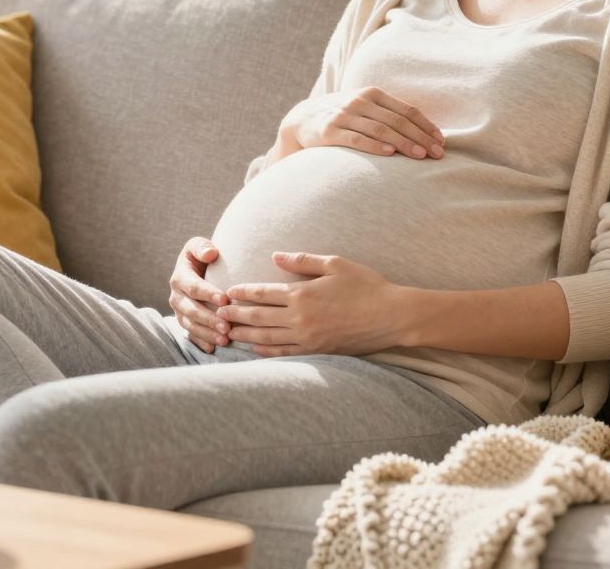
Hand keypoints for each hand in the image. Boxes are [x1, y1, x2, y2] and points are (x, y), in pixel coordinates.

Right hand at [168, 236, 228, 353]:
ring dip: (207, 333)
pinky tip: (213, 348)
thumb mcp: (198, 246)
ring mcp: (179, 312)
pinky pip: (191, 335)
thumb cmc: (201, 256)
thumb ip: (202, 247)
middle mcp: (176, 296)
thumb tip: (210, 253)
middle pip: (191, 310)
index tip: (225, 300)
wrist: (197, 269)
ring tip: (224, 340)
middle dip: (208, 319)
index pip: (193, 287)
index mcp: (179, 277)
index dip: (208, 294)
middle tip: (226, 327)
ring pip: (190, 325)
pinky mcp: (185, 322)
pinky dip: (201, 342)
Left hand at [215, 252, 405, 356]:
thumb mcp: (335, 264)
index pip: (263, 293)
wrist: (391, 316)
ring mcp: (308, 337)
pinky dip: (266, 351)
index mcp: (303, 294)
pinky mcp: (317, 352)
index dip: (242, 293)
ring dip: (245, 335)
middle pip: (259, 317)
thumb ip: (302, 261)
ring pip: (267, 338)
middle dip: (236, 315)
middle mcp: (300, 318)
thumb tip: (275, 256)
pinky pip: (285, 353)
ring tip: (228, 333)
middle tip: (218, 314)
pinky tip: (255, 348)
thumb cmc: (366, 286)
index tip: (227, 292)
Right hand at [280, 86, 445, 160]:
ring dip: (403, 143)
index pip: (406, 110)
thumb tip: (425, 133)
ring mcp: (343, 115)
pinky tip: (389, 153)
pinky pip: (356, 139)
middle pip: (397, 120)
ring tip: (420, 156)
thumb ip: (388, 114)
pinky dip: (374, 145)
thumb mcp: (364, 108)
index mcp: (372, 93)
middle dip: (420, 137)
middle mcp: (359, 101)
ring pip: (380, 129)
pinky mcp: (329, 131)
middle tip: (437, 153)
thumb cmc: (342, 117)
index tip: (441, 142)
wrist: (301, 120)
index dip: (426, 126)